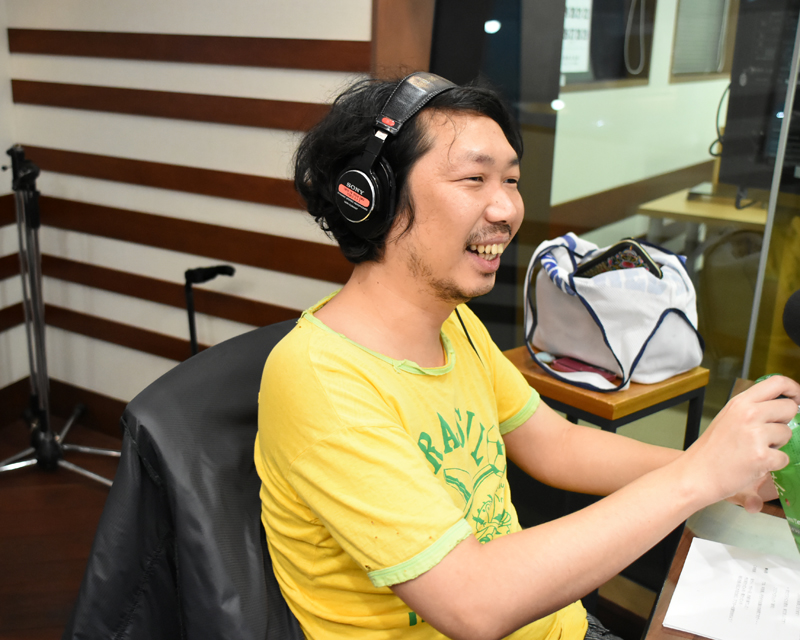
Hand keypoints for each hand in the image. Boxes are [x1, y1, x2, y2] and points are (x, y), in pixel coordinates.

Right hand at [683, 375, 799, 507]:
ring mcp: (755, 434)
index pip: (777, 382)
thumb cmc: (712, 449)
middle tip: (770, 432)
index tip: (798, 398)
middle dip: (786, 421)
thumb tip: (783, 406)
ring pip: (787, 433)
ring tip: (755, 449)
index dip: (794, 389)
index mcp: (740, 402)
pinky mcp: (761, 456)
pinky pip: (784, 458)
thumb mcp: (728, 417)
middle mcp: (748, 414)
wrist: (697, 473)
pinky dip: (774, 464)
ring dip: (778, 444)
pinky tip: (755, 464)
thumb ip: (752, 408)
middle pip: (789, 407)